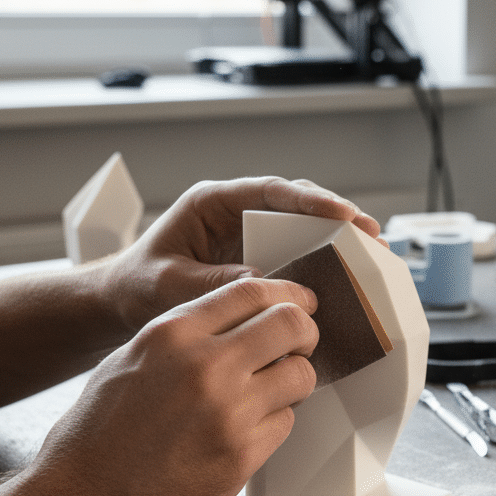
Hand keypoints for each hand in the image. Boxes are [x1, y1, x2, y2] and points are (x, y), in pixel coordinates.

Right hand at [18, 275, 318, 495]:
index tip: (298, 304)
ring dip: (294, 381)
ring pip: (301, 374)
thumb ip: (185, 336)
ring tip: (270, 392)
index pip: (251, 290)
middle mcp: (205, 366)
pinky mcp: (244, 454)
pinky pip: (286, 422)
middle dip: (303, 333)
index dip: (285, 295)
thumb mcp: (130, 360)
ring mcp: (229, 411)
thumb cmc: (97, 437)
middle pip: (291, 325)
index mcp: (172, 335)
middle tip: (299, 346)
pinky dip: (275, 423)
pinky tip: (247, 429)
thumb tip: (237, 322)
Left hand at [100, 176, 381, 336]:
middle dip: (337, 216)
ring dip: (338, 241)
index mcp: (212, 203)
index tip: (341, 214)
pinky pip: (298, 258)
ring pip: (304, 230)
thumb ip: (213, 282)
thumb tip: (263, 283)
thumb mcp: (167, 284)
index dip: (308, 200)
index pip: (268, 191)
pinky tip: (347, 281)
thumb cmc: (137, 286)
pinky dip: (323, 267)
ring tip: (372, 255)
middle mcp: (238, 214)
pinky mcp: (260, 262)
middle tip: (371, 234)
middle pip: (297, 205)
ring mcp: (252, 238)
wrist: (123, 304)